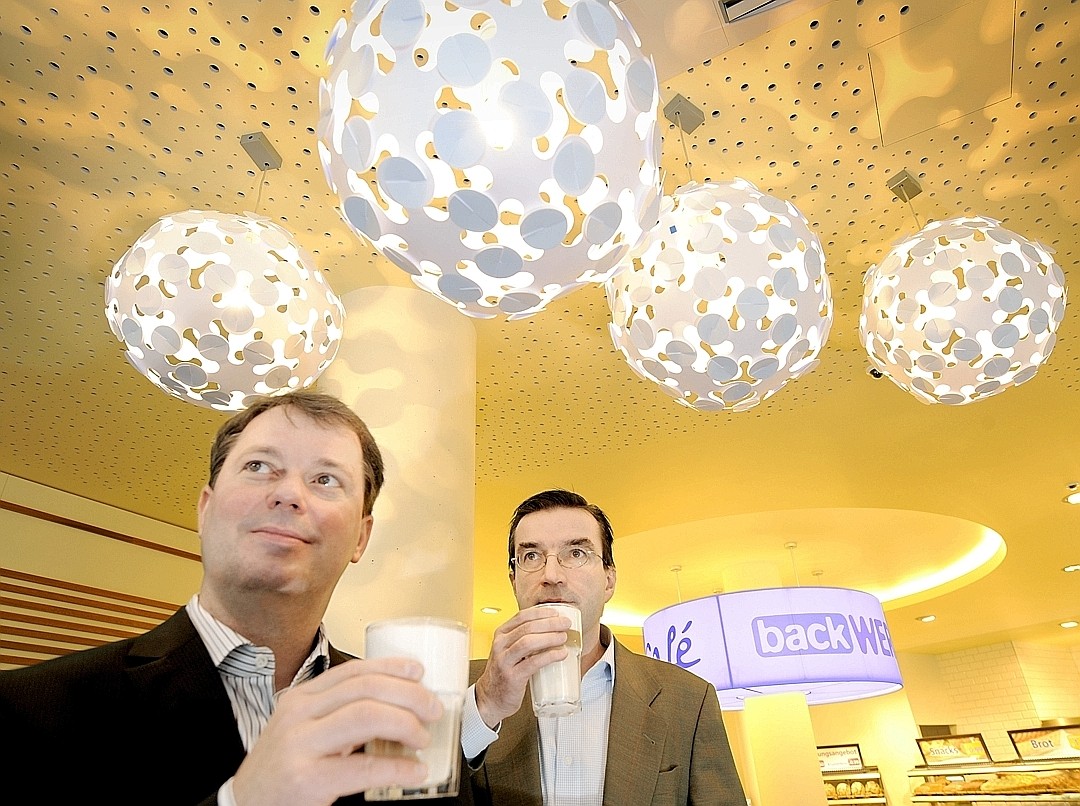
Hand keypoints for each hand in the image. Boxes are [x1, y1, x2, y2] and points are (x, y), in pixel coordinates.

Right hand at [231, 657, 442, 805]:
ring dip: (405, 724)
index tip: (418, 672)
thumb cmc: (281, 768)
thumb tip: (396, 705)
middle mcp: (299, 715)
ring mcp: (300, 746)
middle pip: (365, 689)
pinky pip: (363, 767)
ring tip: (422, 737)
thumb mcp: (303, 729)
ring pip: (366, 716)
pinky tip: (413, 771)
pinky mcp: (306, 780)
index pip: (353, 670)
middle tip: (432, 709)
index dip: (391, 667)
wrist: (242, 805)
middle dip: (408, 695)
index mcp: (301, 698)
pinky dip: (397, 767)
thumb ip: (338, 713)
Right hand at [473, 607, 570, 727]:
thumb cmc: (504, 672)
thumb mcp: (510, 650)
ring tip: (564, 637)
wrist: (490, 698)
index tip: (557, 613)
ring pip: (528, 642)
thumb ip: (525, 639)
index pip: (521, 616)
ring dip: (550, 637)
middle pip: (527, 627)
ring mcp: (505, 661)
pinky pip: (533, 663)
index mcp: (501, 634)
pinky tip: (561, 654)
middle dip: (550, 623)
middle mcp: (500, 645)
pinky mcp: (512, 677)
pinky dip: (549, 656)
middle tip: (566, 624)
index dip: (541, 613)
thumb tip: (554, 630)